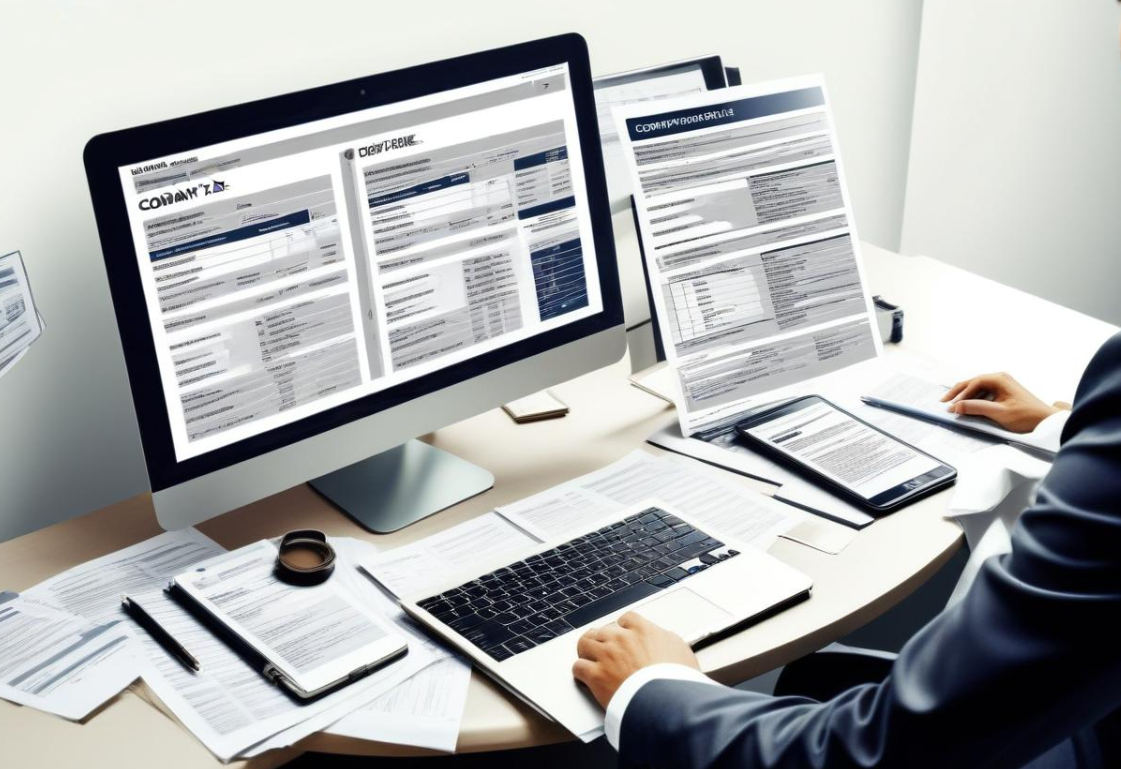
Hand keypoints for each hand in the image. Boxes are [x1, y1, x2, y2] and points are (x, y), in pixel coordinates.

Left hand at [572, 611, 698, 708]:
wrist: (667, 702)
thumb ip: (666, 641)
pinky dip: (580, 672)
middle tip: (605, 650)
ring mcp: (606, 655)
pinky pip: (578, 667)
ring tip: (589, 658)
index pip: (626, 619)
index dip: (623, 628)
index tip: (624, 634)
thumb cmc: (677, 681)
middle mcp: (621, 638)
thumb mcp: (682, 651)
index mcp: (643, 630)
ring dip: (586, 651)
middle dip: (603, 640)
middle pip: (603, 630)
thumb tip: (663, 640)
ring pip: (585, 643)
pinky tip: (584, 677)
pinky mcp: (596, 675)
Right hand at [940, 372, 1059, 432]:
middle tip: (943, 402)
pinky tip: (966, 405)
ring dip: (964, 396)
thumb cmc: (1026, 416)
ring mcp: (1001, 385)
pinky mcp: (1002, 393)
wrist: (1045, 421)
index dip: (960, 395)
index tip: (951, 406)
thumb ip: (976, 408)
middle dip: (957, 393)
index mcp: (999, 379)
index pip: (973, 383)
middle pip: (972, 383)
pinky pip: (982, 393)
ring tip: (952, 404)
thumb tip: (956, 406)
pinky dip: (972, 399)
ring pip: (976, 388)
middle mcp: (999, 378)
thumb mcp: (999, 413)